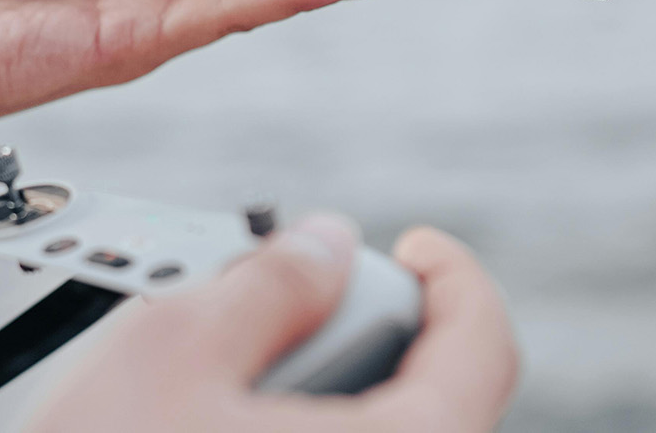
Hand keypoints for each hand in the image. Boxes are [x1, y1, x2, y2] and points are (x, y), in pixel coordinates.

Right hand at [26, 218, 518, 432]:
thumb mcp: (173, 349)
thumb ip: (267, 280)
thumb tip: (327, 242)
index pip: (483, 353)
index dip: (456, 279)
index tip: (416, 247)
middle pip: (432, 402)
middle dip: (370, 336)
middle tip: (299, 310)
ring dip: (328, 394)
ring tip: (231, 381)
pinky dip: (294, 432)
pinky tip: (215, 423)